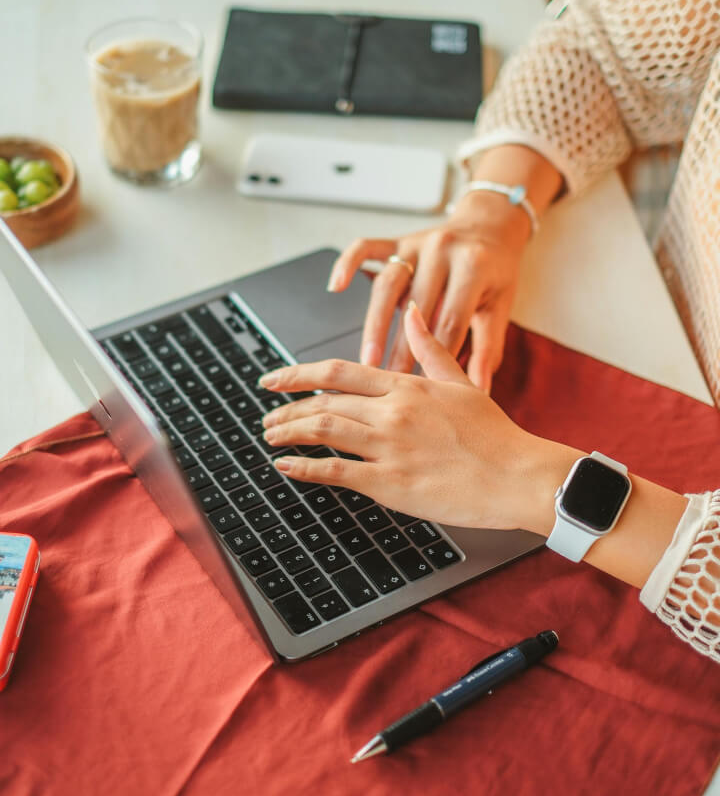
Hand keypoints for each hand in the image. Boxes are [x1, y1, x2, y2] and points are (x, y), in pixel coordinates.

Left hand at [260, 302, 570, 532]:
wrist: (518, 475)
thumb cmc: (494, 434)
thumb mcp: (461, 381)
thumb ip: (430, 348)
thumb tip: (412, 313)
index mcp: (406, 386)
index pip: (338, 372)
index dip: (297, 374)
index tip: (273, 379)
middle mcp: (392, 411)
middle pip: (322, 402)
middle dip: (287, 409)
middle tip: (268, 416)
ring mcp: (389, 446)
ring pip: (323, 431)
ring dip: (288, 432)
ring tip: (270, 437)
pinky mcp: (390, 483)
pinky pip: (336, 471)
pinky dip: (304, 467)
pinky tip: (286, 466)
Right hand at [326, 191, 530, 391]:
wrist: (490, 224)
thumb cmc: (495, 271)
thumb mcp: (499, 307)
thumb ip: (488, 349)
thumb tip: (481, 391)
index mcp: (473, 267)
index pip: (450, 321)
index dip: (437, 359)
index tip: (425, 390)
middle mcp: (442, 251)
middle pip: (417, 309)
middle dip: (403, 352)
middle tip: (391, 386)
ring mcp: (417, 244)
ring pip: (387, 285)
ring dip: (375, 326)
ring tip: (366, 360)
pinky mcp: (398, 240)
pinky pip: (365, 248)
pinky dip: (347, 264)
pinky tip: (335, 288)